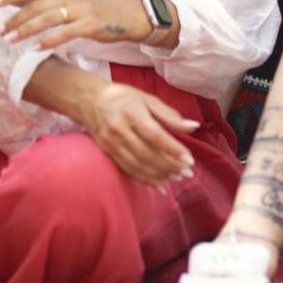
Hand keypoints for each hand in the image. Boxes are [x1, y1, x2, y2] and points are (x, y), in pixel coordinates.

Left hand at [0, 0, 150, 50]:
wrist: (126, 16)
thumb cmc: (93, 9)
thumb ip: (46, 1)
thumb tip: (15, 4)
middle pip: (37, 5)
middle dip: (14, 19)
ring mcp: (82, 9)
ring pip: (48, 18)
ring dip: (26, 30)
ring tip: (10, 40)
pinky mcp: (91, 24)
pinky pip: (65, 33)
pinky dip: (49, 41)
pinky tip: (36, 48)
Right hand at [78, 80, 197, 184]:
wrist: (89, 101)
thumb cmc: (124, 98)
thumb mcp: (148, 99)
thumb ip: (170, 115)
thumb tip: (194, 127)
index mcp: (132, 113)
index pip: (154, 135)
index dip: (173, 149)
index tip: (189, 159)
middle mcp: (119, 130)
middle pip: (146, 153)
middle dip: (169, 166)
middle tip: (188, 172)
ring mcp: (111, 143)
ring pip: (137, 165)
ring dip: (159, 175)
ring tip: (178, 178)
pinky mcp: (107, 152)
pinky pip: (127, 169)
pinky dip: (145, 179)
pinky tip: (160, 185)